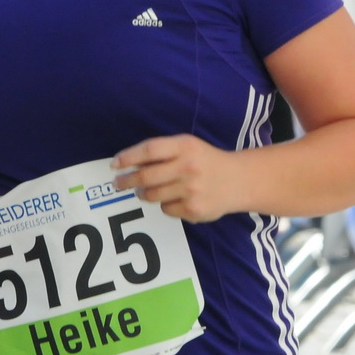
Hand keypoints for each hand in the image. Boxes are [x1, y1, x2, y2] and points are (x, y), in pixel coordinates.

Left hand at [112, 134, 245, 222]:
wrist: (238, 180)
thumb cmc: (205, 161)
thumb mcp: (188, 147)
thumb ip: (162, 152)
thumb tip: (127, 163)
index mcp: (186, 146)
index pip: (149, 150)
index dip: (128, 157)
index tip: (115, 164)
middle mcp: (189, 167)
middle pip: (146, 176)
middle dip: (127, 181)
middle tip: (118, 184)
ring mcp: (192, 189)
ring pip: (152, 195)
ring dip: (144, 194)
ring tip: (145, 191)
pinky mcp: (194, 209)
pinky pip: (166, 209)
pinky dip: (165, 204)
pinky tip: (176, 199)